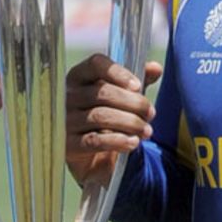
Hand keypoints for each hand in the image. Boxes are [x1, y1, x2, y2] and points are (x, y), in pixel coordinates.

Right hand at [66, 52, 161, 186]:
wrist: (93, 158)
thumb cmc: (108, 119)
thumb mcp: (123, 97)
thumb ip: (138, 81)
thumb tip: (155, 68)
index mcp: (79, 77)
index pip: (96, 64)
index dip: (119, 73)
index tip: (138, 86)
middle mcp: (68, 96)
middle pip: (102, 93)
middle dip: (133, 103)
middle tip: (150, 114)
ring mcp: (66, 121)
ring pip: (101, 117)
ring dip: (130, 123)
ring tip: (147, 131)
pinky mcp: (68, 146)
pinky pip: (95, 141)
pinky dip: (118, 141)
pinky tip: (133, 143)